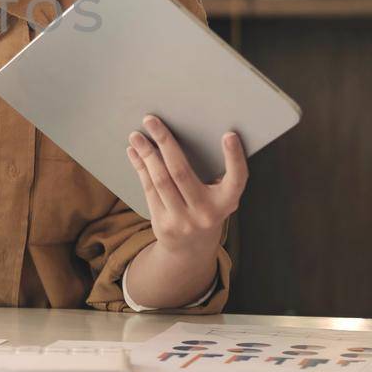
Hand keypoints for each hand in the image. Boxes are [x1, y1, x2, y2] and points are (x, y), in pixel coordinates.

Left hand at [127, 114, 247, 254]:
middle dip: (165, 142)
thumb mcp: (219, 197)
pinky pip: (149, 189)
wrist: (191, 250)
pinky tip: (135, 152)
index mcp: (226, 203)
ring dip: (146, 154)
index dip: (234, 158)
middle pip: (181, 172)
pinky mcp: (163, 224)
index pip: (236, 180)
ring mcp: (183, 221)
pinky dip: (141, 168)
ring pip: (160, 180)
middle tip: (151, 120)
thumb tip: (188, 134)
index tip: (229, 134)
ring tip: (136, 135)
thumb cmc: (208, 210)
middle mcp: (205, 213)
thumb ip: (214, 174)